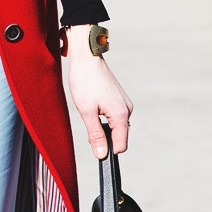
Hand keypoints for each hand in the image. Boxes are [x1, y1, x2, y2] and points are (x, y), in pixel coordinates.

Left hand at [66, 24, 132, 157]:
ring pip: (115, 126)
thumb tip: (102, 155)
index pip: (120, 146)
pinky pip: (114, 116)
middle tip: (87, 120)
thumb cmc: (85, 81)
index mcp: (121, 115)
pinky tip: (93, 104)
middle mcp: (127, 109)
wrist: (86, 57)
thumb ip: (95, 134)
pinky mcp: (119, 98)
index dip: (106, 149)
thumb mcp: (86, 111)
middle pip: (118, 137)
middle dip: (103, 136)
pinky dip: (104, 116)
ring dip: (102, 125)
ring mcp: (124, 103)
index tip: (92, 142)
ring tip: (89, 108)